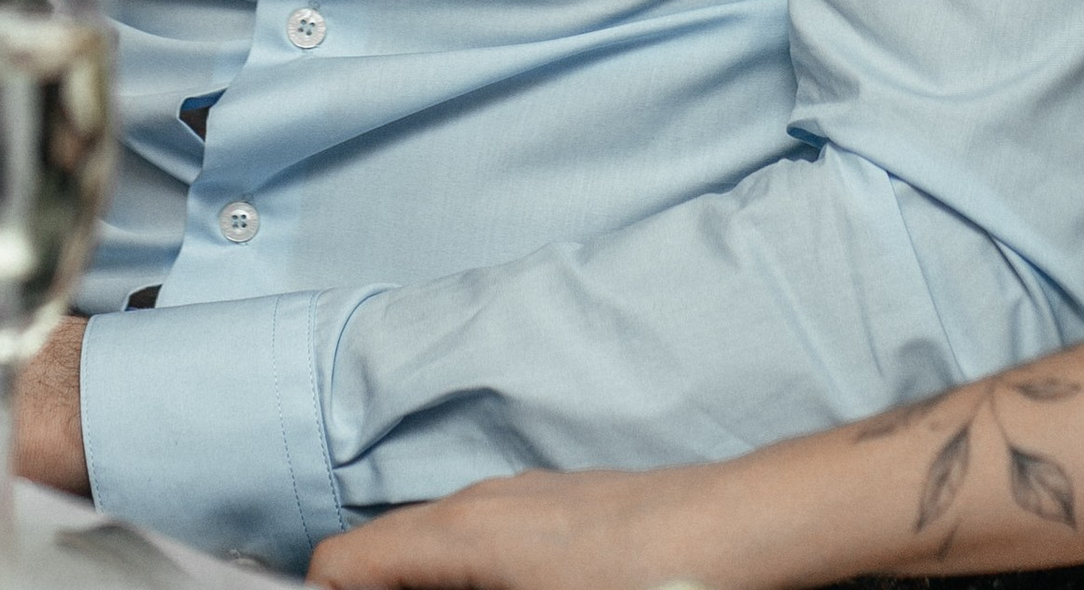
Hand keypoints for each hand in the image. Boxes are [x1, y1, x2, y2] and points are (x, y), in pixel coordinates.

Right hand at [309, 466, 740, 589]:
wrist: (742, 535)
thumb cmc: (648, 584)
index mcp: (460, 536)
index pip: (342, 564)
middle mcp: (480, 504)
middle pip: (387, 562)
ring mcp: (523, 502)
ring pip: (437, 557)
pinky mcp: (560, 514)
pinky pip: (484, 551)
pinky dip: (470, 587)